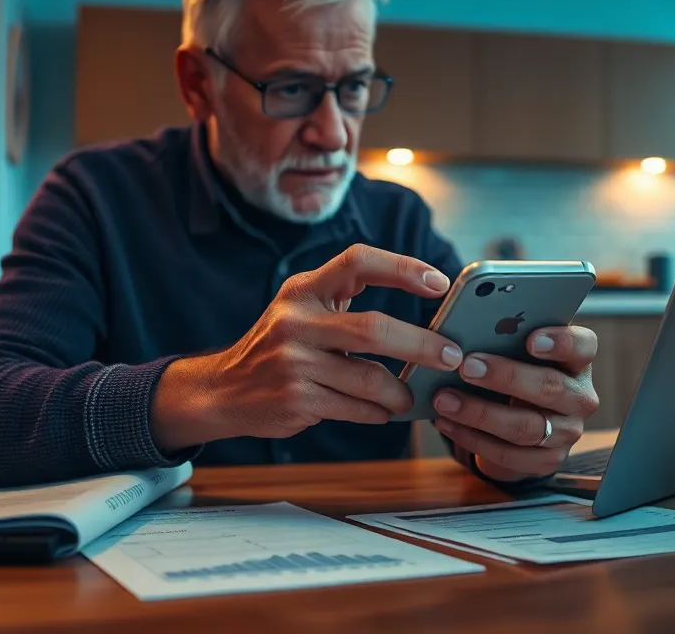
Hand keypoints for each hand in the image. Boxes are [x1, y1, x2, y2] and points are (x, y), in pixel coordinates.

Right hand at [150, 244, 462, 449]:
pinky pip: (355, 408)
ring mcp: (293, 361)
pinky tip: (382, 412)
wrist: (222, 390)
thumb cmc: (279, 347)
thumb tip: (424, 321)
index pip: (358, 261)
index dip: (403, 268)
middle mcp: (296, 320)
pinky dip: (377, 413)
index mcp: (304, 289)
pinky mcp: (295, 399)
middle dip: (422, 345)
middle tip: (451, 356)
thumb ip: (347, 305)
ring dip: (400, 392)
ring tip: (410, 397)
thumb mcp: (302, 310)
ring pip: (370, 379)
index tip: (440, 283)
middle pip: (373, 329)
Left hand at [432, 326, 598, 481]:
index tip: (531, 340)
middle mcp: (580, 397)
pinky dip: (473, 439)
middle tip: (467, 367)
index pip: (582, 347)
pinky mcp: (548, 460)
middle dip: (505, 377)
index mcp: (577, 360)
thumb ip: (504, 339)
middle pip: (549, 387)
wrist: (522, 415)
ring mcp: (568, 432)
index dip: (561, 342)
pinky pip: (509, 454)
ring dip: (480, 413)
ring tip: (445, 399)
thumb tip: (464, 331)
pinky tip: (446, 423)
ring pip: (526, 427)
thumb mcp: (517, 351)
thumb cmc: (517, 369)